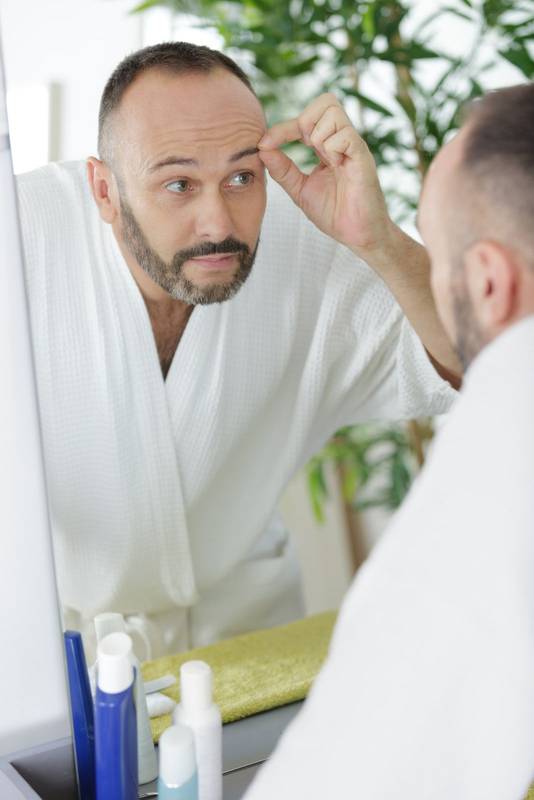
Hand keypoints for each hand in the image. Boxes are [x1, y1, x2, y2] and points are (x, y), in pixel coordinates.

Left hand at [258, 93, 393, 255]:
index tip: (265, 143)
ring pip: (332, 112)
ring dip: (318, 136)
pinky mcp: (363, 157)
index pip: (306, 118)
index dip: (283, 127)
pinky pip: (344, 135)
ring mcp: (353, 147)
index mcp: (328, 146)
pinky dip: (332, 149)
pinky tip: (335, 167)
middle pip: (325, 101)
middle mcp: (342, 141)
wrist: (357, 235)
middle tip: (306, 149)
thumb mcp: (300, 190)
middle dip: (305, 121)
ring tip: (324, 162)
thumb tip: (262, 148)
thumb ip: (282, 170)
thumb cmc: (335, 213)